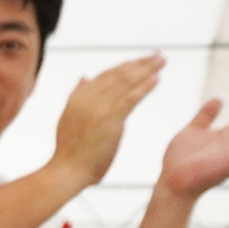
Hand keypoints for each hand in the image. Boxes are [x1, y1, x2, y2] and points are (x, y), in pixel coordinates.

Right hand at [49, 55, 164, 187]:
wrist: (66, 172)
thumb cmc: (69, 152)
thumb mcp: (69, 118)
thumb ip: (76, 96)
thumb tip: (84, 76)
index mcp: (78, 98)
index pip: (105, 75)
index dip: (125, 66)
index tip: (141, 60)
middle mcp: (87, 99)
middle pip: (117, 74)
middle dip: (139, 63)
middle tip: (158, 55)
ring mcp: (98, 108)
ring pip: (126, 82)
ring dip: (146, 69)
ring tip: (162, 61)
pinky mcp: (109, 120)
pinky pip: (130, 98)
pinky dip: (144, 87)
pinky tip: (157, 79)